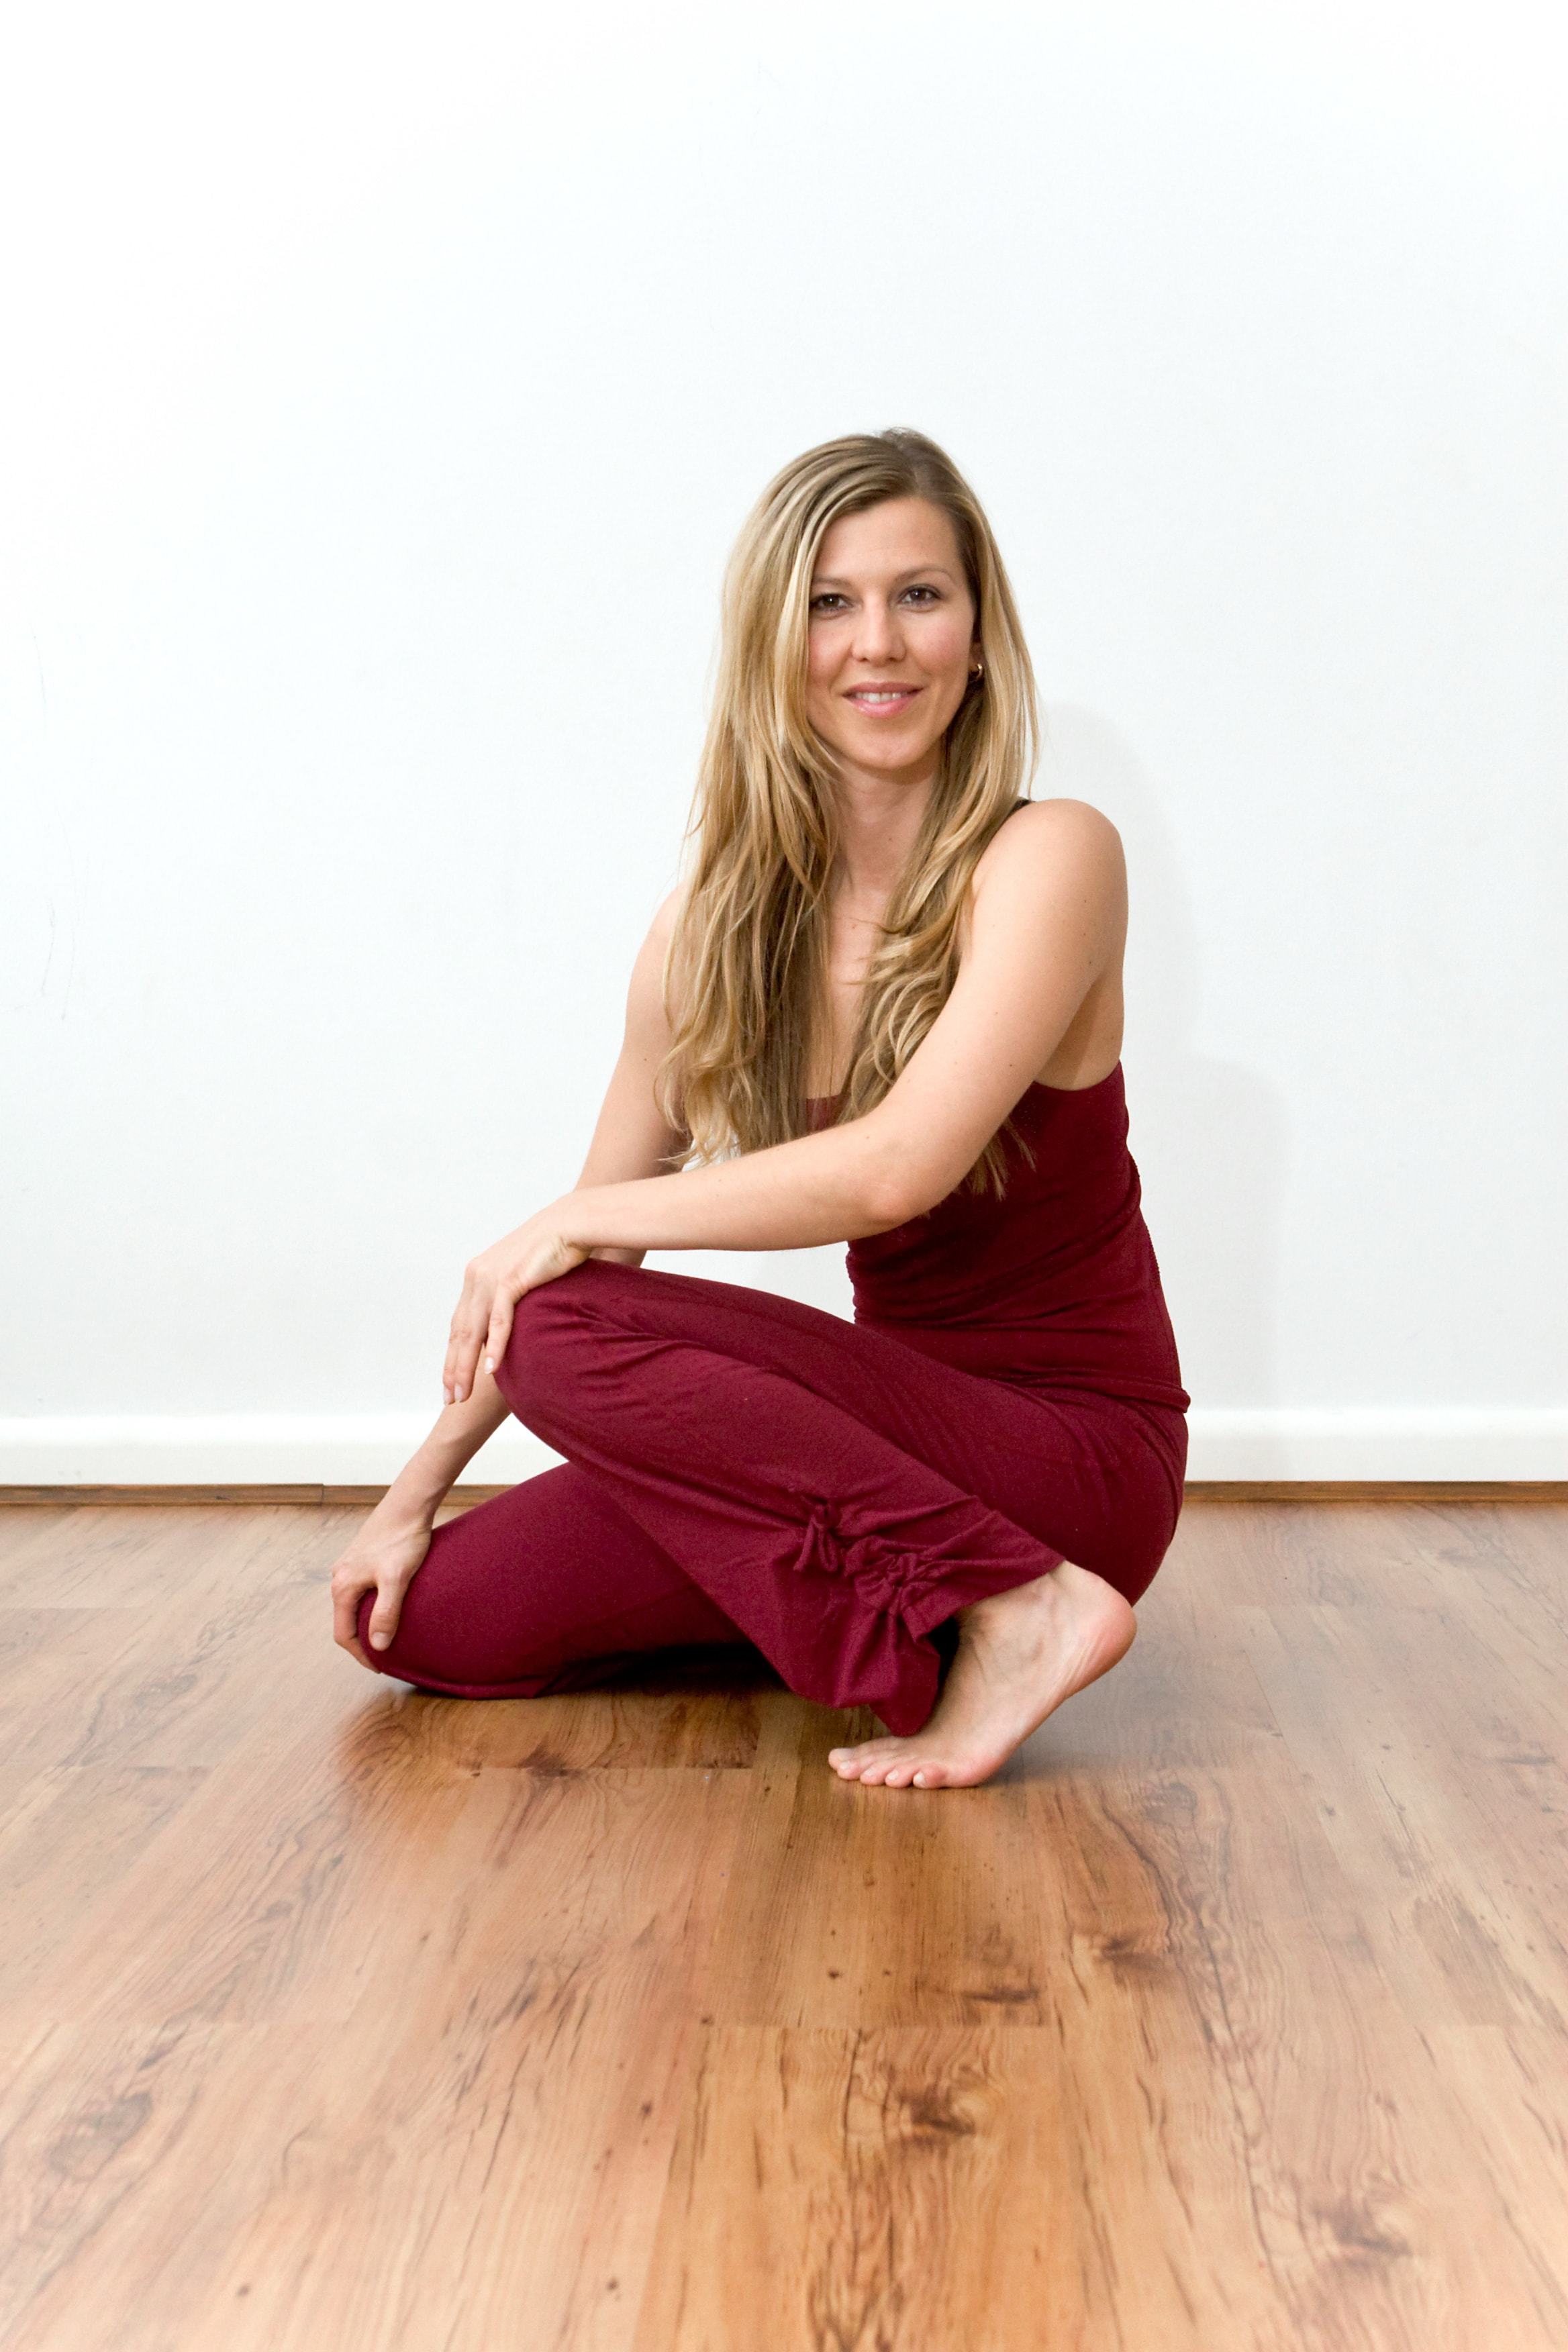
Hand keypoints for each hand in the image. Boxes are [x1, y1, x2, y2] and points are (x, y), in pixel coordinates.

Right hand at [331, 1506, 435, 1667]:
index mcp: (343, 1587)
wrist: (408, 1504)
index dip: (361, 1655)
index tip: (381, 1667)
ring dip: (368, 1622)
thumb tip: (378, 1646)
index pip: (343, 1634)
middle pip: (347, 1620)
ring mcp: (350, 1566)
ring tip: (390, 1634)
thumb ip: (386, 1613)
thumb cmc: (403, 1540)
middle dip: (363, 1641)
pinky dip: (372, 1605)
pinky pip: (362, 1590)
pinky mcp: (363, 1558)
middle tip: (386, 1655)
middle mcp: (340, 1577)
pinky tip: (391, 1606)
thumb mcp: (397, 1580)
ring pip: (355, 1604)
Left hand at [443, 1203, 589, 1403]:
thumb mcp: (524, 1276)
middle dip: (453, 1369)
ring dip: (465, 1366)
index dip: (453, 1356)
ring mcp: (491, 1278)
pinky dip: (495, 1346)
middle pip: (459, 1333)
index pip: (459, 1324)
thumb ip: (511, 1298)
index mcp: (477, 1276)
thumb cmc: (554, 1250)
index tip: (450, 1382)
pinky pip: (499, 1320)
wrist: (571, 1224)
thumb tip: (513, 1324)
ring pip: (473, 1331)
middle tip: (449, 1399)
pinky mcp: (511, 1279)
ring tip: (461, 1393)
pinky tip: (490, 1369)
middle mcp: (477, 1277)